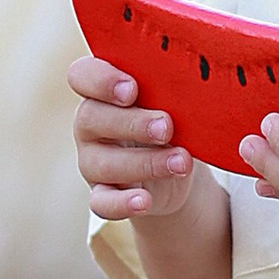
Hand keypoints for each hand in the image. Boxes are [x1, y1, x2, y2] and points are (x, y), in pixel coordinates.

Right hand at [71, 54, 200, 220]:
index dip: (101, 80)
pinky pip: (102, 202)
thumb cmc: (172, 119)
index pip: (82, 75)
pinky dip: (122, 203)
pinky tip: (145, 201)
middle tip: (167, 127)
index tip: (132, 89)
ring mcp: (92, 160)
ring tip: (181, 162)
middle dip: (132, 123)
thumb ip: (171, 90)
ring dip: (144, 163)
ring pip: (101, 163)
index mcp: (103, 90)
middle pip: (91, 117)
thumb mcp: (173, 101)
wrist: (177, 165)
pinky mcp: (102, 193)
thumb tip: (196, 84)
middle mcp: (90, 122)